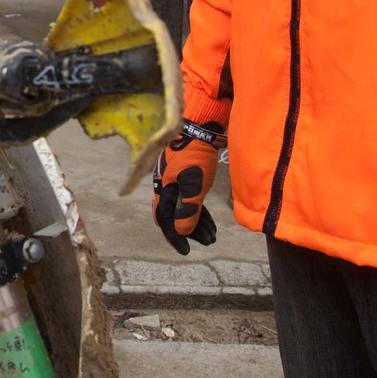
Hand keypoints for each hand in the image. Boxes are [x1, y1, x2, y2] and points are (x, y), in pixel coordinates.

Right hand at [153, 119, 223, 253]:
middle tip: (207, 242)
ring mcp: (178, 179)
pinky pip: (193, 198)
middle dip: (190, 230)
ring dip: (198, 222)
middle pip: (175, 215)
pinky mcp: (190, 174)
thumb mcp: (193, 184)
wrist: (202, 127)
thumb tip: (181, 231)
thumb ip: (187, 209)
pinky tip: (211, 218)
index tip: (186, 250)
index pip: (165, 219)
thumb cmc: (195, 155)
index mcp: (163, 188)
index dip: (174, 236)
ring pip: (186, 207)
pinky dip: (201, 210)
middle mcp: (167, 186)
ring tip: (213, 235)